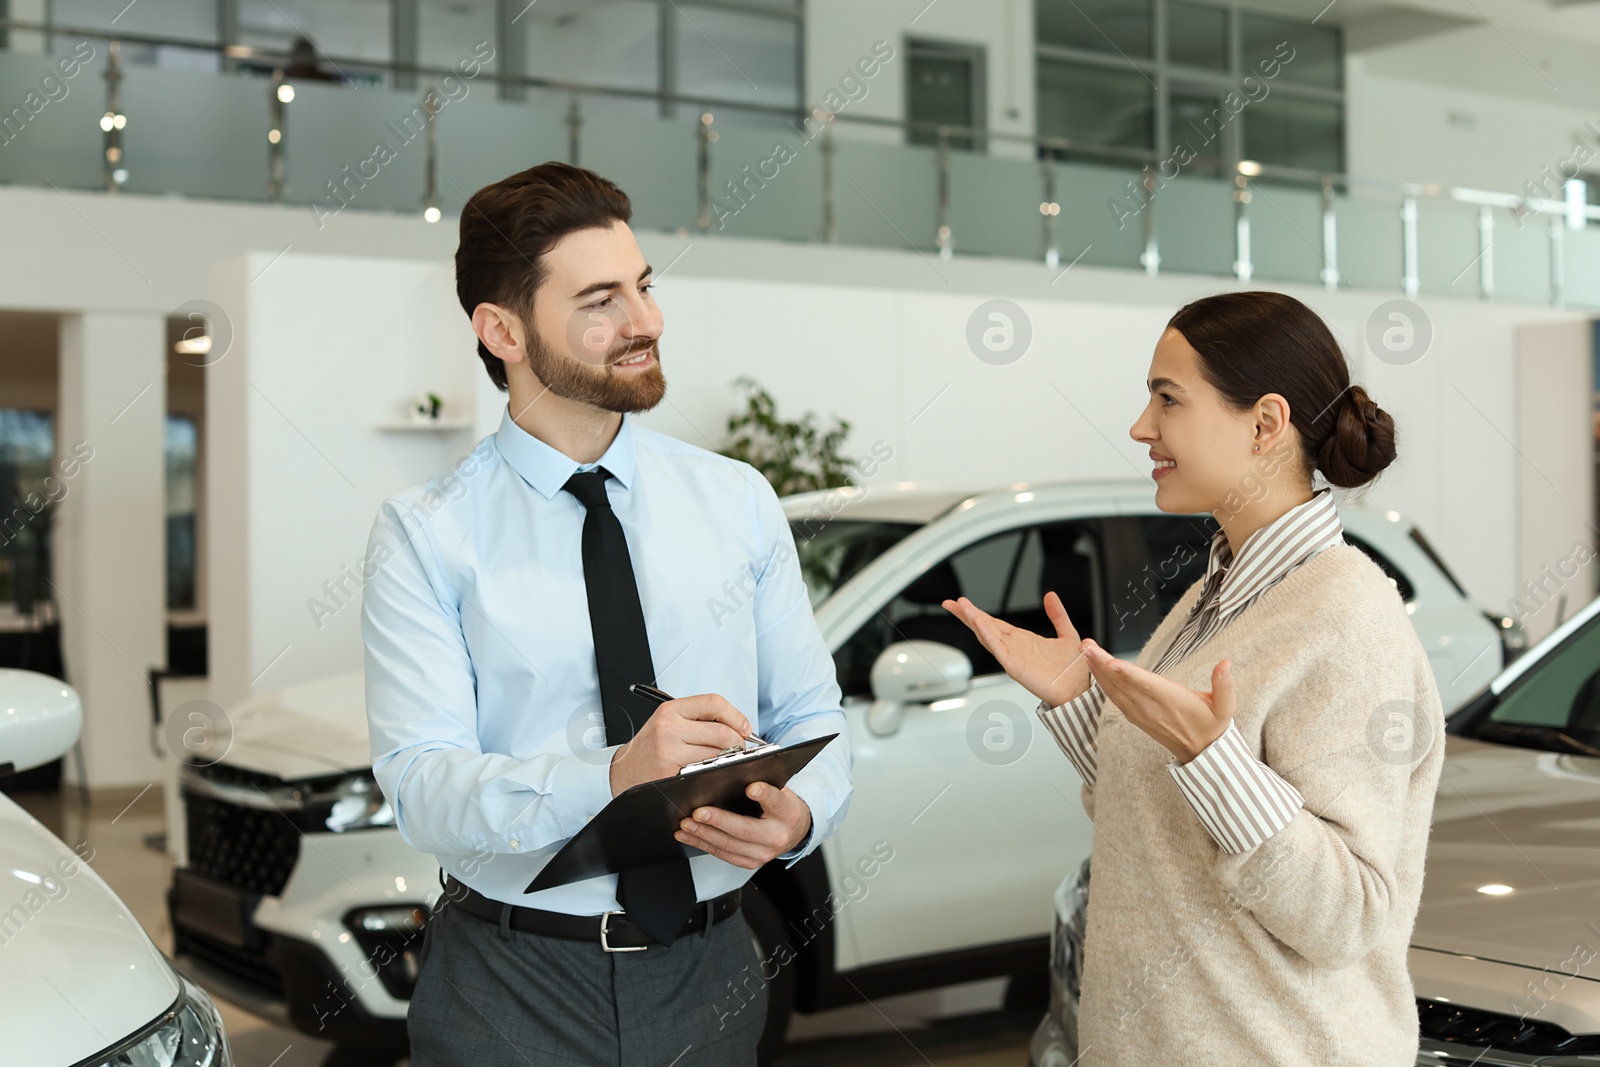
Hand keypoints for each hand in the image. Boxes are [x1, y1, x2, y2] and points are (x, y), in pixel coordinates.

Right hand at [608, 693, 750, 795]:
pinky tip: (713, 772)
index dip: (736, 715)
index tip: (745, 728)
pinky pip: (706, 772)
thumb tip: (739, 725)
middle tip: (740, 749)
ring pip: (717, 754)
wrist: (623, 771)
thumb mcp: (669, 722)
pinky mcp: (671, 773)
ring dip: (729, 760)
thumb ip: (699, 719)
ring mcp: (669, 751)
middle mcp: (669, 727)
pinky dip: (715, 773)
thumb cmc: (651, 747)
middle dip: (738, 742)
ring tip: (727, 760)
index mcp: (671, 710)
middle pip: (721, 731)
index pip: (714, 702)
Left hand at [675, 782, 811, 869]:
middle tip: (698, 813)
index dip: (764, 795)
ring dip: (704, 834)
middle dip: (718, 821)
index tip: (752, 788)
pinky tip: (688, 835)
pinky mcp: (749, 862)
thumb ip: (762, 782)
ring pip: (729, 845)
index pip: (776, 802)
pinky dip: (702, 844)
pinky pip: (722, 854)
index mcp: (787, 813)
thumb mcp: (779, 790)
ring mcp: (762, 853)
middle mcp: (776, 836)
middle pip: (745, 830)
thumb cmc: (781, 807)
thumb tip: (733, 771)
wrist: (793, 832)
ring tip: (686, 824)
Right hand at [942, 591, 1089, 707]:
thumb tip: (1050, 596)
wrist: (1079, 690)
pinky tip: (978, 624)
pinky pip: (998, 649)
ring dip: (973, 620)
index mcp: (1022, 640)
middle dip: (967, 614)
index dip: (978, 612)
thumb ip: (1057, 614)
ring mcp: (1012, 656)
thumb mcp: (1067, 633)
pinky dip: (987, 636)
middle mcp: (1014, 647)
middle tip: (951, 603)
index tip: (963, 602)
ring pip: (987, 636)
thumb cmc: (1073, 670)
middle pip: (985, 627)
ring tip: (960, 607)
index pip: (994, 622)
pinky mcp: (1014, 666)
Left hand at [1079, 638, 1233, 762]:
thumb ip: (1224, 685)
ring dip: (1097, 670)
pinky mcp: (1135, 716)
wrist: (1201, 753)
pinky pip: (1115, 697)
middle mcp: (1151, 708)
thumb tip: (1225, 663)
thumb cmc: (1212, 726)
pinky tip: (1095, 669)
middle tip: (1085, 645)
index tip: (1110, 662)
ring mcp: (1140, 713)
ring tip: (1085, 651)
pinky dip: (1103, 682)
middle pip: (1122, 684)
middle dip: (1101, 663)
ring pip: (1114, 690)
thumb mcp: (1226, 707)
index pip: (1146, 685)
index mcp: (1171, 702)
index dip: (1127, 673)